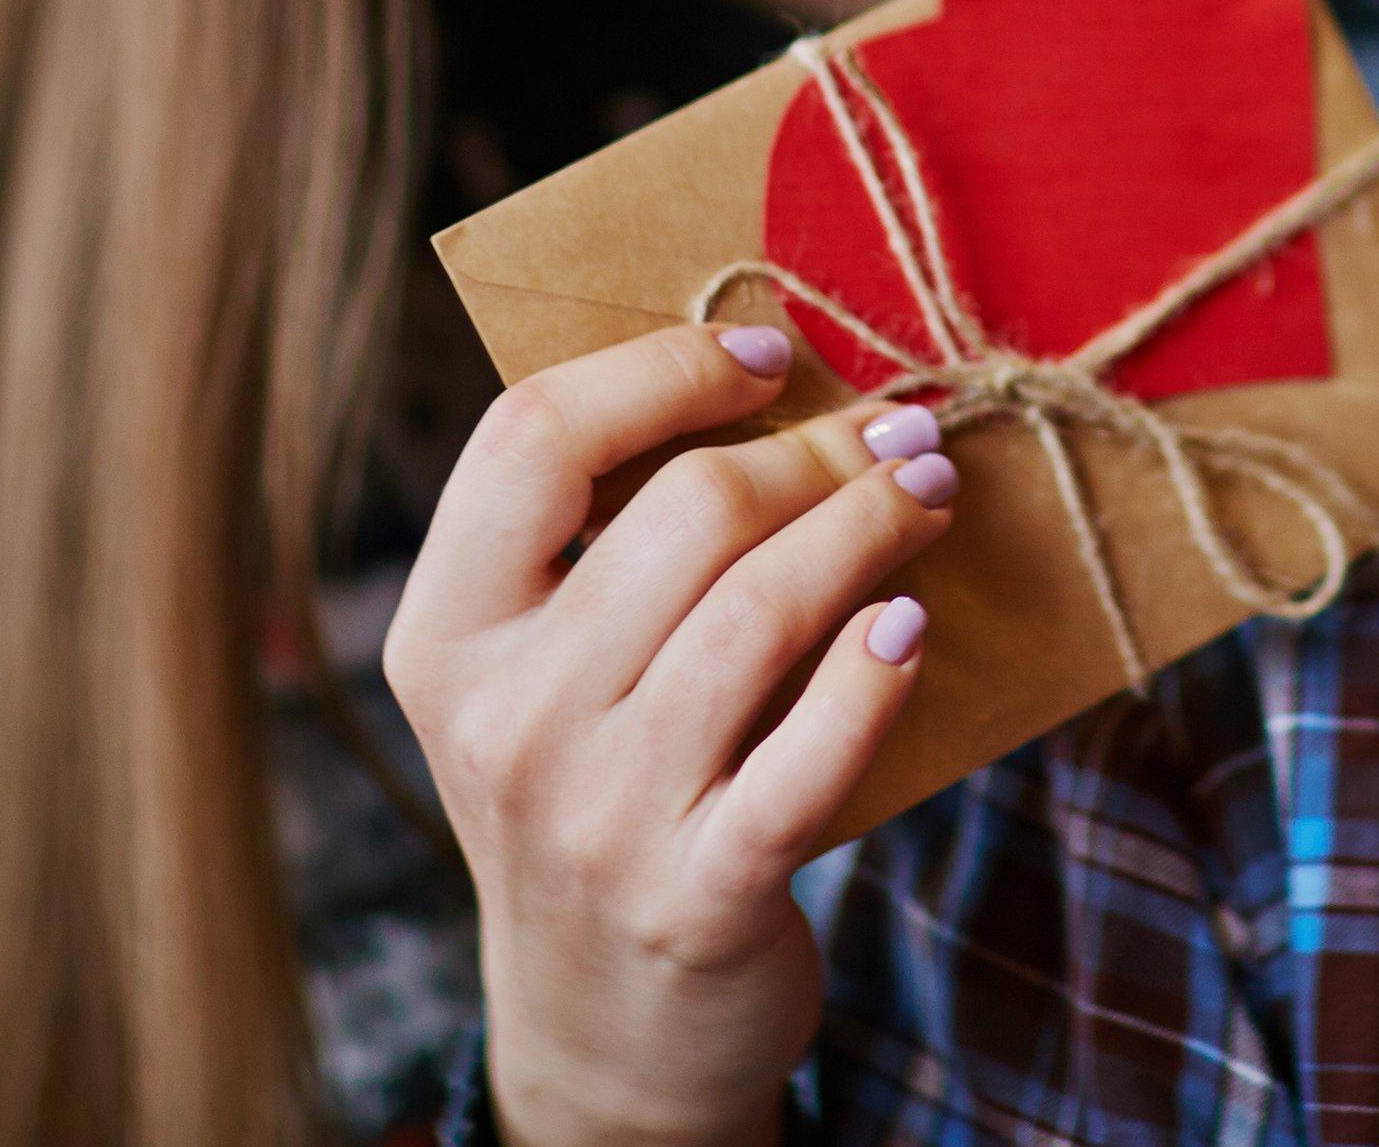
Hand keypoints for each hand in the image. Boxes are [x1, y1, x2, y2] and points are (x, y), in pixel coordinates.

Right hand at [384, 322, 958, 1146]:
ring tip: (931, 497)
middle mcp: (506, 720)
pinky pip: (811, 752)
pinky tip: (913, 624)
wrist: (601, 1029)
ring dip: (870, 529)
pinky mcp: (699, 896)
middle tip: (904, 434)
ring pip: (763, 608)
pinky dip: (874, 674)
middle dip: (818, 450)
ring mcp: (598, 816)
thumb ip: (607, 544)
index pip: (532, 437)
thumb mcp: (548, 674)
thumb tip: (771, 373)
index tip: (768, 349)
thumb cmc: (598, 791)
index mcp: (446, 635)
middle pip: (685, 509)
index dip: (662, 366)